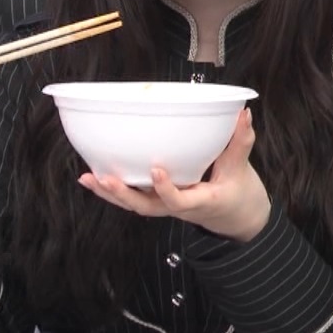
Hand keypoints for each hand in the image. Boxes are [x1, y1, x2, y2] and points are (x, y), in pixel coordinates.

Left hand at [79, 108, 271, 241]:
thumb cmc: (239, 194)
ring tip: (89, 179)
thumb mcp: (242, 169)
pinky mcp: (160, 201)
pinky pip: (135, 198)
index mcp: (200, 202)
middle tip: (106, 179)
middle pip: (146, 207)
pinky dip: (114, 191)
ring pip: (135, 205)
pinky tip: (96, 179)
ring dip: (110, 194)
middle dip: (124, 194)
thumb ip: (241, 142)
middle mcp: (179, 208)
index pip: (179, 202)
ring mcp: (166, 206)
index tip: (156, 169)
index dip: (166, 189)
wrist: (237, 217)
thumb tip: (243, 115)